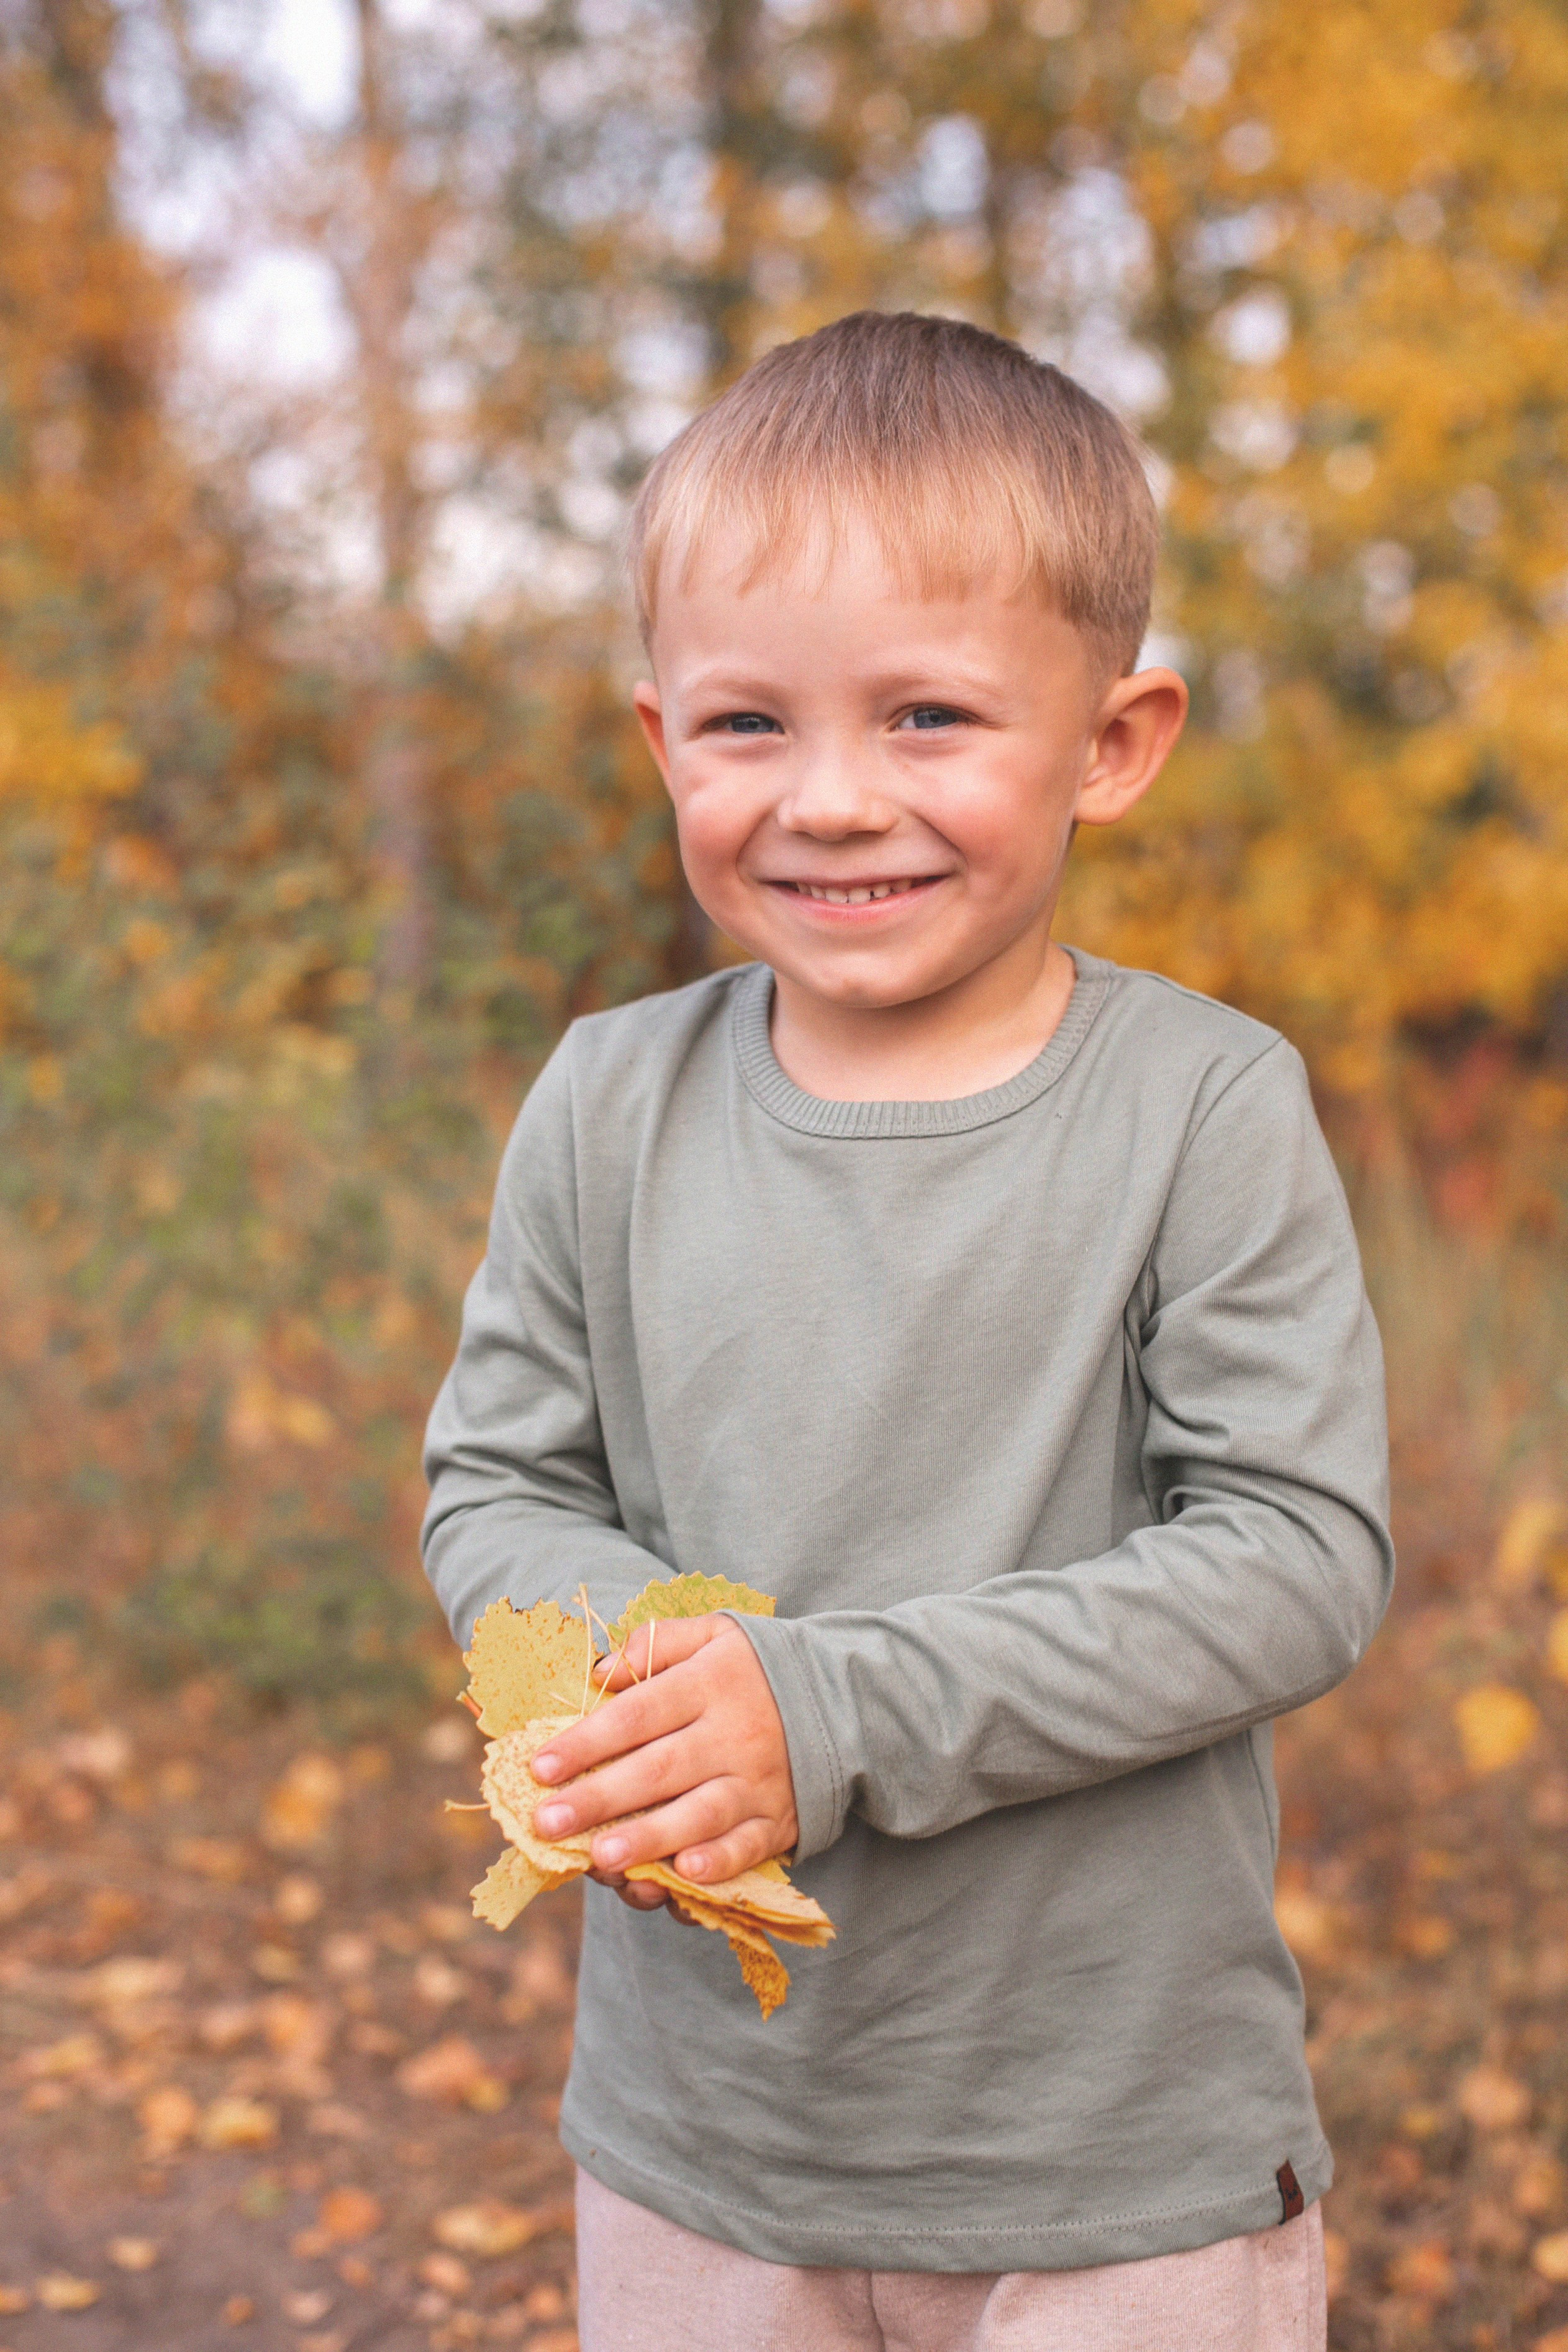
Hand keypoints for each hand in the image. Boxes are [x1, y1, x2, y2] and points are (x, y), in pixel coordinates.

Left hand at [527, 1614, 797, 1915]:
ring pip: (698, 1814)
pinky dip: (719, 1863)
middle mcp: (734, 1734)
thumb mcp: (714, 1633)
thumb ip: (657, 1643)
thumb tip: (599, 1670)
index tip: (540, 1766)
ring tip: (600, 1859)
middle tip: (547, 1821)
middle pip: (658, 1769)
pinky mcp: (779, 1821)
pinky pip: (748, 1847)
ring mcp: (758, 1782)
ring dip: (649, 1838)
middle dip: (599, 1798)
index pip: (638, 1714)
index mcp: (711, 1684)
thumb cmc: (759, 1667)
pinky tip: (684, 1876)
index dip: (587, 1741)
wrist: (848, 1698)